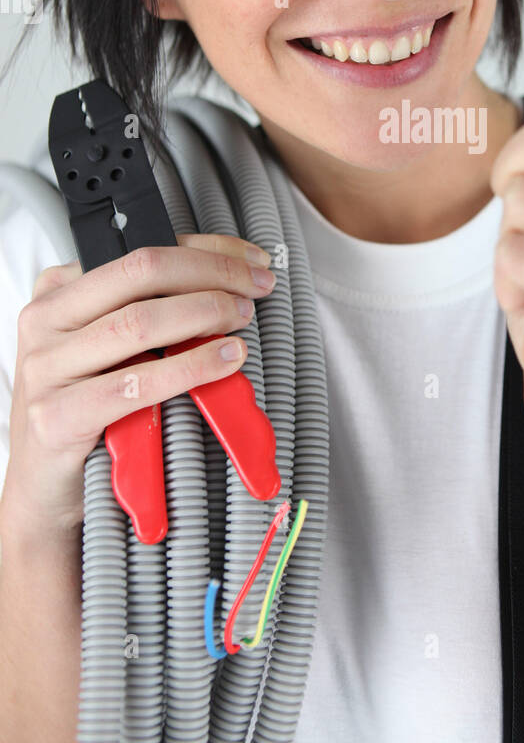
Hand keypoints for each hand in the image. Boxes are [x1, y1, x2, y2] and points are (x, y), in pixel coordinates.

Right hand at [0, 234, 275, 540]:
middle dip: (213, 274)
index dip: (206, 250)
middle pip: (143, 273)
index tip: (252, 259)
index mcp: (58, 292)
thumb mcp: (106, 351)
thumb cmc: (87, 412)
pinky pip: (136, 383)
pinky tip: (226, 361)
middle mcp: (46, 321)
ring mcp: (46, 369)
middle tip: (258, 287)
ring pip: (140, 322)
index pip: (141, 251)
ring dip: (206, 313)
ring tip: (245, 318)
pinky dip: (190, 367)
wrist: (45, 492)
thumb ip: (145, 312)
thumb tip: (226, 284)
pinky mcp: (57, 416)